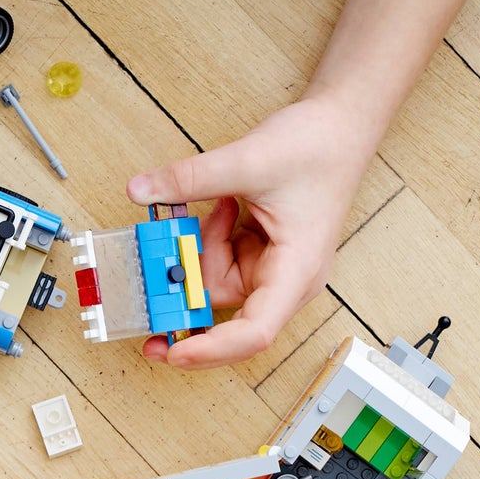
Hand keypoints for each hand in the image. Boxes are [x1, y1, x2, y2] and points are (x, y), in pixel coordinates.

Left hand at [127, 95, 374, 367]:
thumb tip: (140, 190)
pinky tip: (226, 209)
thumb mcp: (247, 159)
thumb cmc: (318, 148)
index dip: (212, 350)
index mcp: (297, 272)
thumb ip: (190, 178)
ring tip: (221, 208)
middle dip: (189, 299)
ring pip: (216, 286)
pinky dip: (211, 241)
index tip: (173, 352)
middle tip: (153, 284)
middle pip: (227, 316)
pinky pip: (220, 264)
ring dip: (203, 252)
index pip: (254, 332)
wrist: (340, 126)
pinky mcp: (260, 257)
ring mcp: (272, 271)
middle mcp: (287, 281)